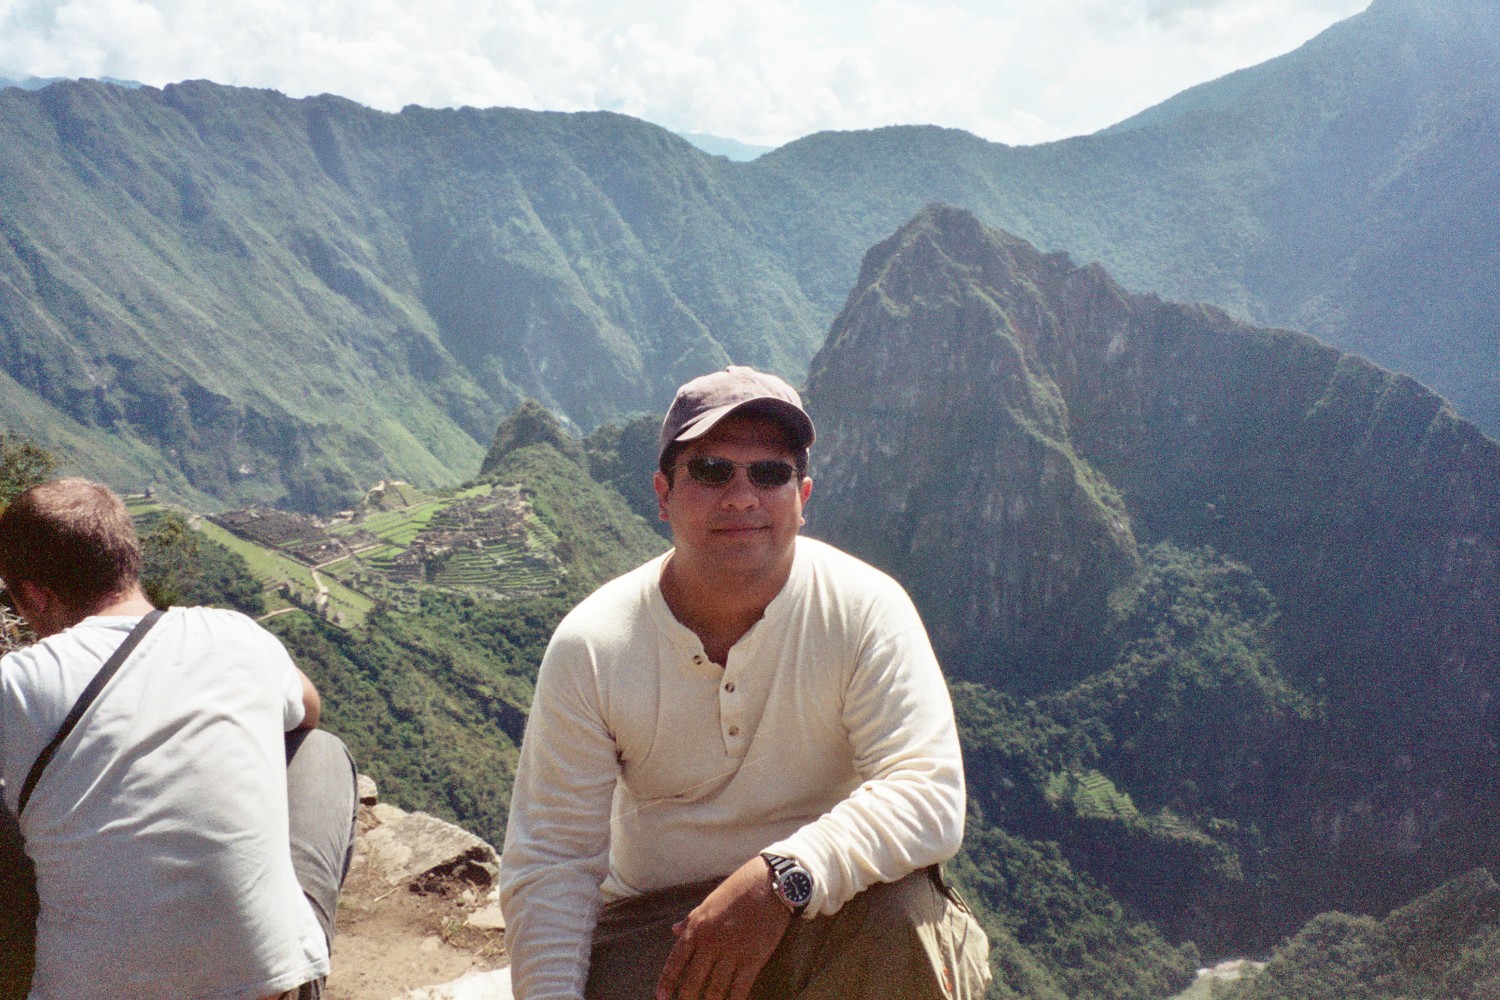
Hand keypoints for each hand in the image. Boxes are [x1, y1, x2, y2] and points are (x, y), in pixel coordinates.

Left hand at [654, 855, 792, 999]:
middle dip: (687, 998)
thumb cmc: (739, 888)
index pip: (676, 960)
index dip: (667, 981)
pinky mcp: (753, 958)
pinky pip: (740, 988)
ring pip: (715, 989)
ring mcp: (732, 952)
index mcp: (698, 927)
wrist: (770, 882)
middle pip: (693, 980)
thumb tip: (674, 930)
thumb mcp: (709, 901)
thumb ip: (691, 919)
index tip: (662, 997)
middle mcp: (711, 942)